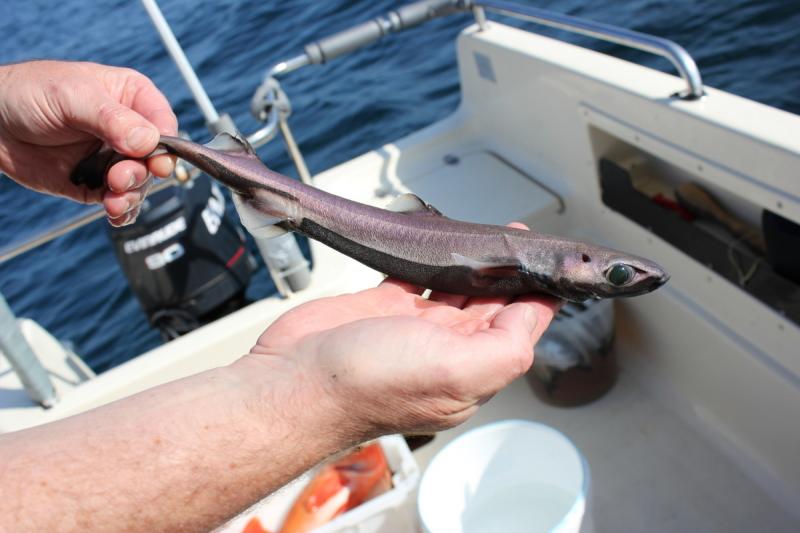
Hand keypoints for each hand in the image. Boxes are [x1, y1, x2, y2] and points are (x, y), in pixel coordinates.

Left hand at [0, 60, 176, 225]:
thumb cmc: (28, 93)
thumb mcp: (71, 96)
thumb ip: (112, 119)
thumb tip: (150, 142)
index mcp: (132, 99)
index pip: (163, 124)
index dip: (165, 146)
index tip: (155, 162)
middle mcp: (128, 131)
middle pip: (155, 161)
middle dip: (141, 175)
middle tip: (118, 179)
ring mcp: (113, 159)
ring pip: (140, 185)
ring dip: (131, 197)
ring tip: (111, 202)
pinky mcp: (95, 184)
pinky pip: (120, 202)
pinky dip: (121, 212)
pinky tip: (113, 214)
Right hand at [247, 223, 559, 439]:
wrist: (295, 381)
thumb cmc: (368, 384)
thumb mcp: (456, 372)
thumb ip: (506, 347)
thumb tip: (536, 315)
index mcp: (472, 371)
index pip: (519, 328)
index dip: (538, 295)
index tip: (550, 263)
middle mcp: (446, 351)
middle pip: (491, 303)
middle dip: (508, 271)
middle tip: (520, 236)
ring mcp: (413, 327)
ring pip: (455, 287)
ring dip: (472, 262)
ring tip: (488, 232)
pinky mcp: (382, 307)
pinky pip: (415, 276)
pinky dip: (428, 258)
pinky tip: (439, 240)